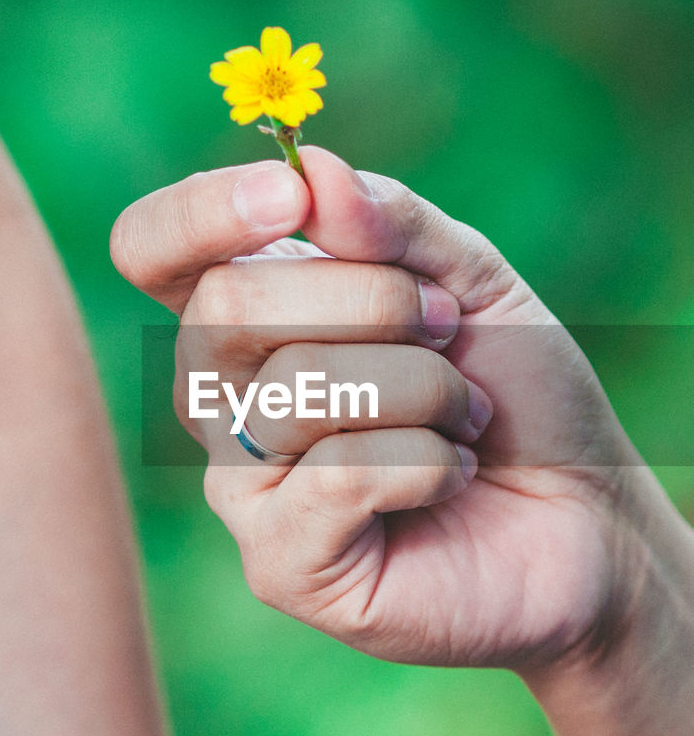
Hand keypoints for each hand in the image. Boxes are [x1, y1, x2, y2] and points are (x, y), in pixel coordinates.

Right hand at [112, 149, 647, 673]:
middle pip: (225, 305)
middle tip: (449, 332)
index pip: (150, 247)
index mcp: (247, 317)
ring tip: (468, 418)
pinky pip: (341, 474)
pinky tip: (455, 479)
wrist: (586, 514)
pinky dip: (431, 462)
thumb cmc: (515, 391)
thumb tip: (311, 171)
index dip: (202, 210)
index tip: (290, 194)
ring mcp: (242, 485)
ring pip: (300, 387)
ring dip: (426, 386)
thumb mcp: (469, 276)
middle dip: (373, 299)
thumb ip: (389, 221)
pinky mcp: (281, 564)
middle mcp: (222, 399)